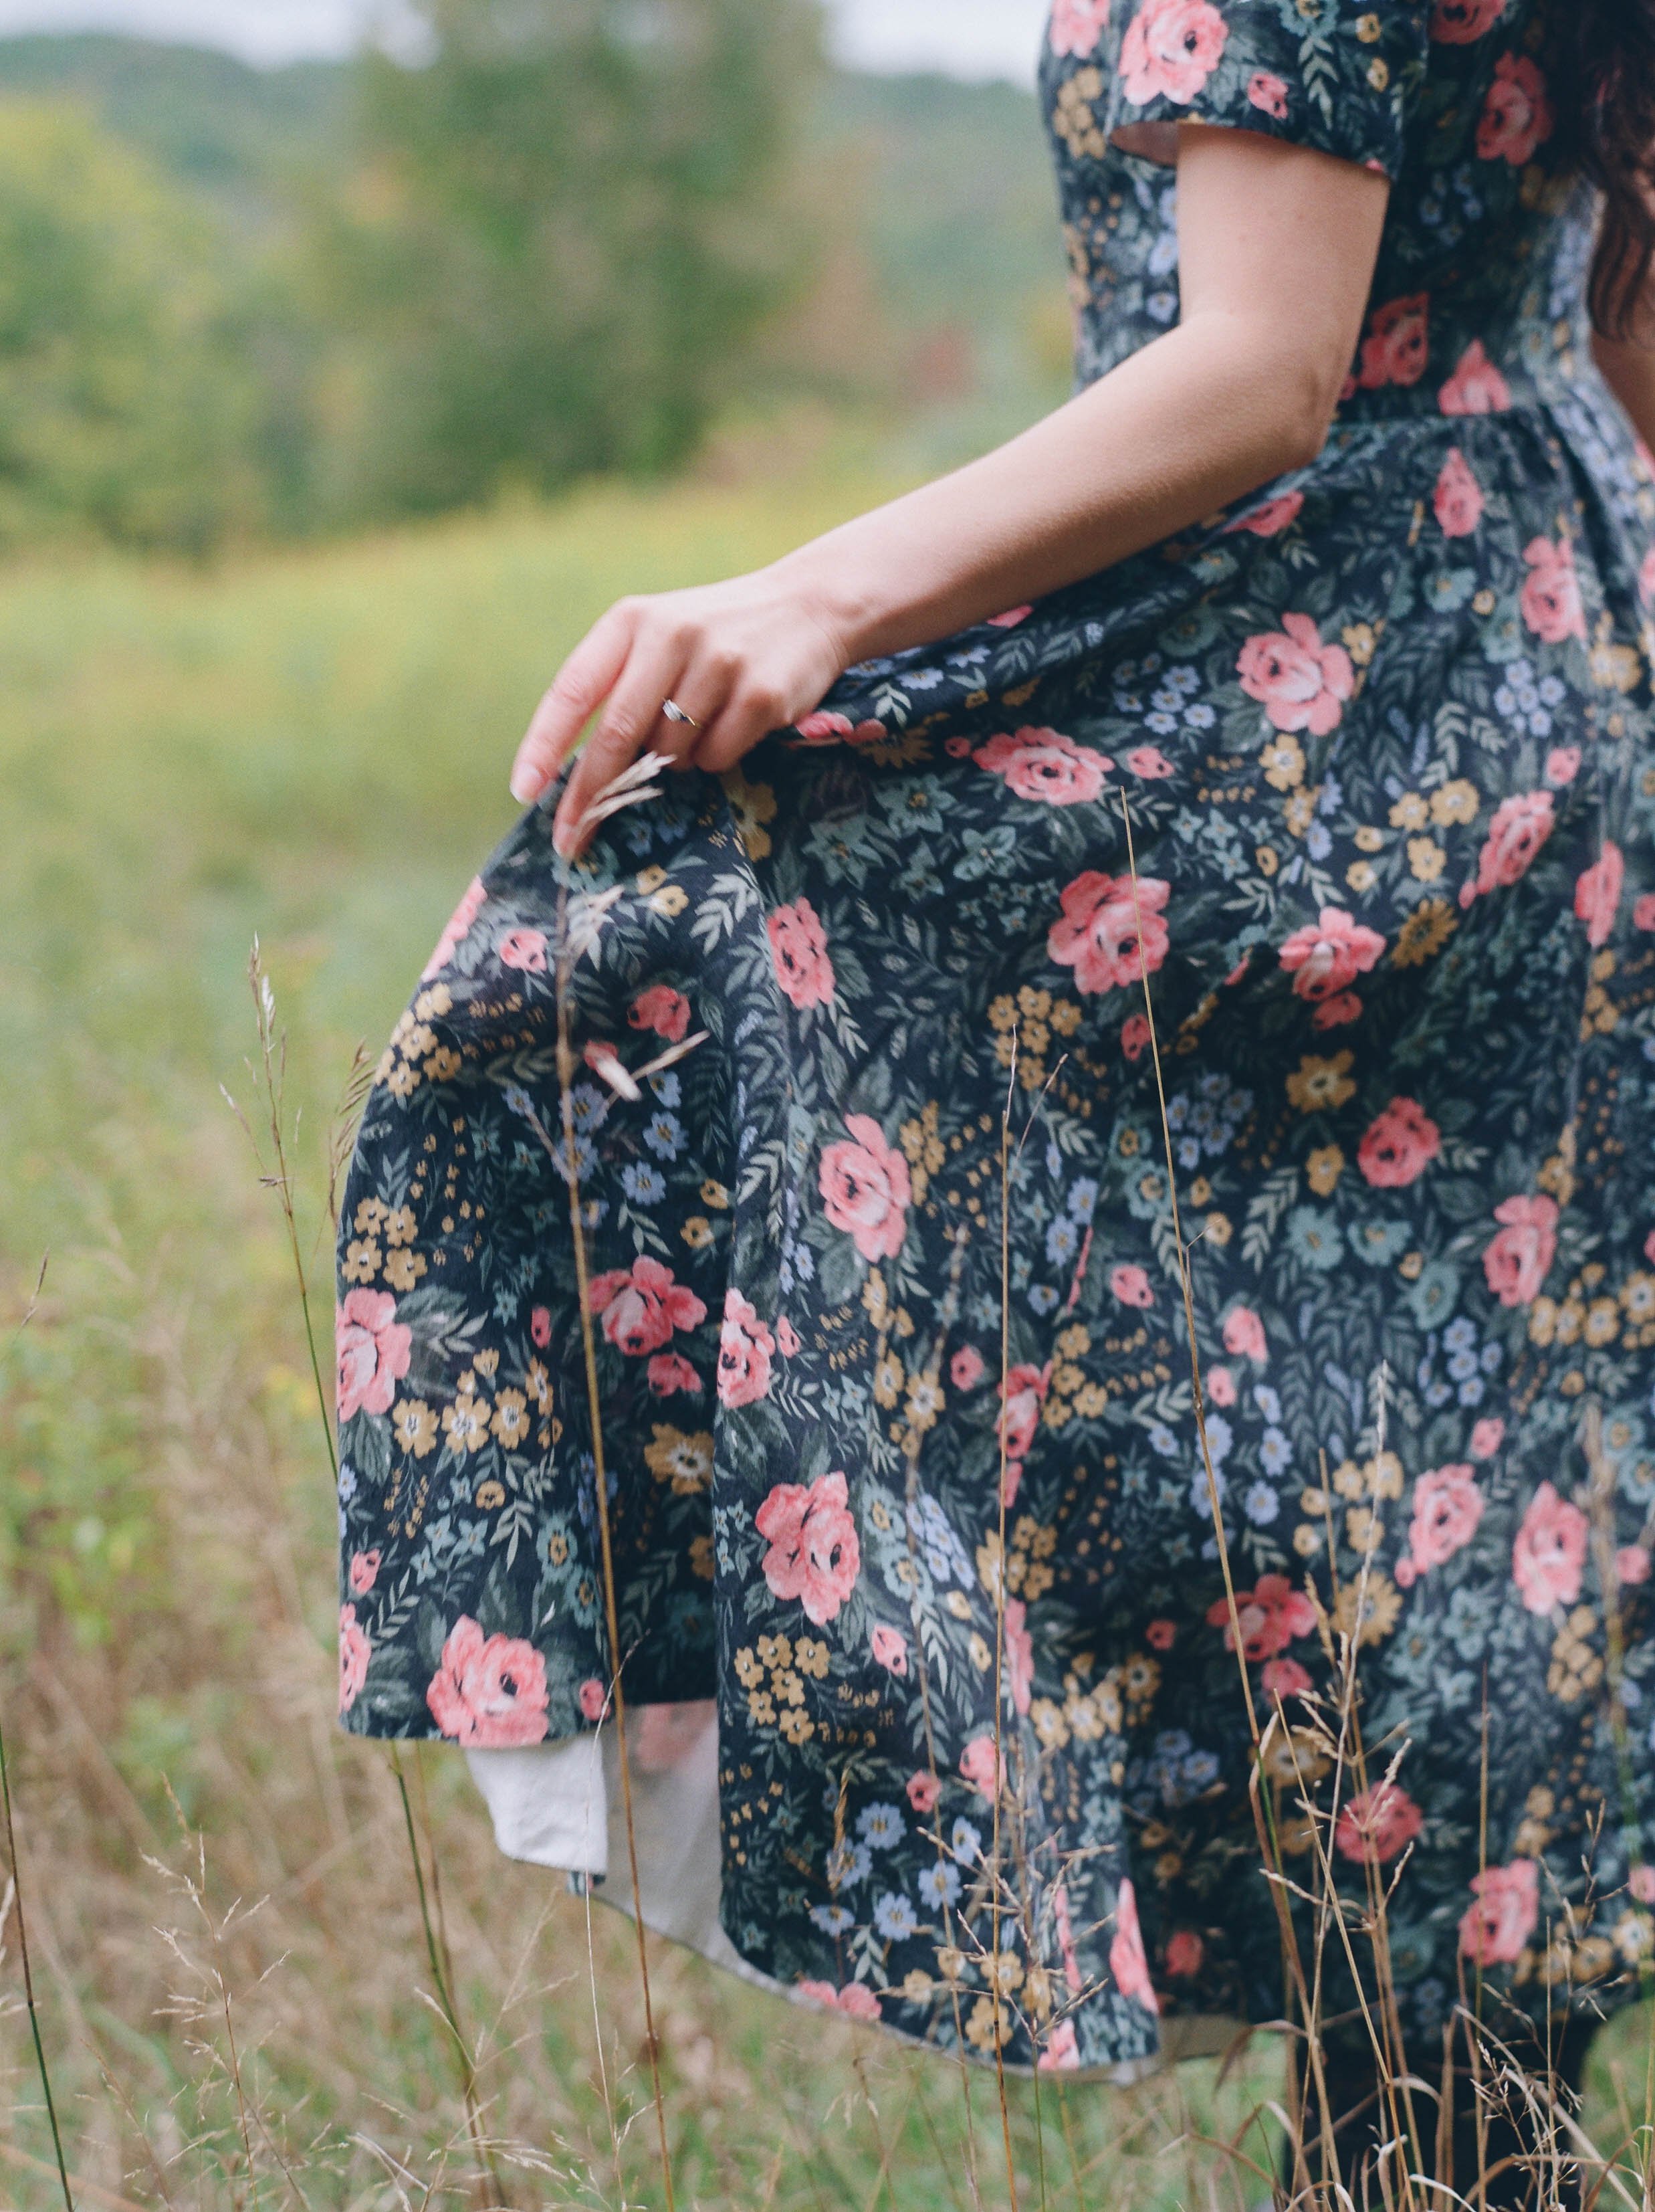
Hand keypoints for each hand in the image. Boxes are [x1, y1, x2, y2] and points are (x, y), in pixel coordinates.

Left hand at [510, 566, 850, 857]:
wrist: (810, 606)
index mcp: (632, 620)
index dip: (544, 744)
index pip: (574, 689)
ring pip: (671, 753)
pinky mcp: (761, 694)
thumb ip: (619, 688)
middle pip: (617, 735)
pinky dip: (715, 758)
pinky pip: (717, 757)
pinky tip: (733, 724)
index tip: (524, 791)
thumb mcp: (658, 639)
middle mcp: (671, 634)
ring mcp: (720, 663)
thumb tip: (577, 776)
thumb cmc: (715, 636)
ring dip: (673, 762)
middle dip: (592, 794)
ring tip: (698, 726)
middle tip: (572, 838)